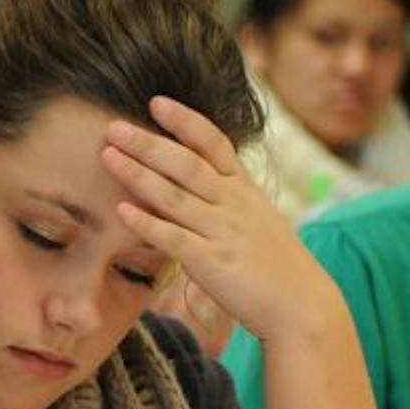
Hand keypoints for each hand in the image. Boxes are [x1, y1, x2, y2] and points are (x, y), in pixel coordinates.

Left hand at [102, 95, 345, 343]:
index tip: (156, 102)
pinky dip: (147, 224)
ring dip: (138, 175)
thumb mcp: (258, 218)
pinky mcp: (212, 263)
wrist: (302, 306)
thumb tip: (196, 177)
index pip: (214, 143)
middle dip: (148, 143)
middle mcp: (233, 205)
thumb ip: (229, 196)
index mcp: (244, 189)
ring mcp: (222, 232)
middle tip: (113, 127)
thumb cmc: (276, 265)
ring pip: (174, 196)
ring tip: (108, 156)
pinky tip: (121, 211)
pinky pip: (173, 239)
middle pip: (186, 164)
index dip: (185, 121)